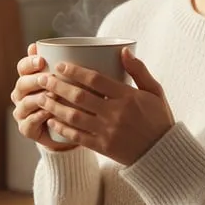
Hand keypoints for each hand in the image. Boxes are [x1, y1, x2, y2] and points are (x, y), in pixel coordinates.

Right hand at [10, 43, 77, 151]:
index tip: (42, 59)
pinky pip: (29, 122)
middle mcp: (21, 94)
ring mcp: (22, 112)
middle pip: (22, 83)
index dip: (30, 62)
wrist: (68, 128)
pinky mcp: (26, 128)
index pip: (23, 67)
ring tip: (52, 95)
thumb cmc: (69, 100)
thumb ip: (66, 65)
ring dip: (38, 98)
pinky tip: (49, 112)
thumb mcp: (70, 81)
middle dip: (34, 80)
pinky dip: (39, 116)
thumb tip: (71, 47)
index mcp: (28, 78)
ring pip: (25, 102)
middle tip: (48, 78)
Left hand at [39, 48, 174, 165]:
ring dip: (54, 106)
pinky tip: (51, 120)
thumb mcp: (155, 91)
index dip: (75, 71)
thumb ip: (139, 70)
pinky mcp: (103, 147)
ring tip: (41, 97)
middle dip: (57, 86)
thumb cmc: (159, 119)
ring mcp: (108, 132)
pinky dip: (62, 128)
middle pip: (79, 96)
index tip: (60, 65)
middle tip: (43, 78)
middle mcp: (115, 114)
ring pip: (74, 116)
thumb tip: (123, 50)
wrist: (163, 154)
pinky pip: (77, 137)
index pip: (95, 80)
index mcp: (127, 97)